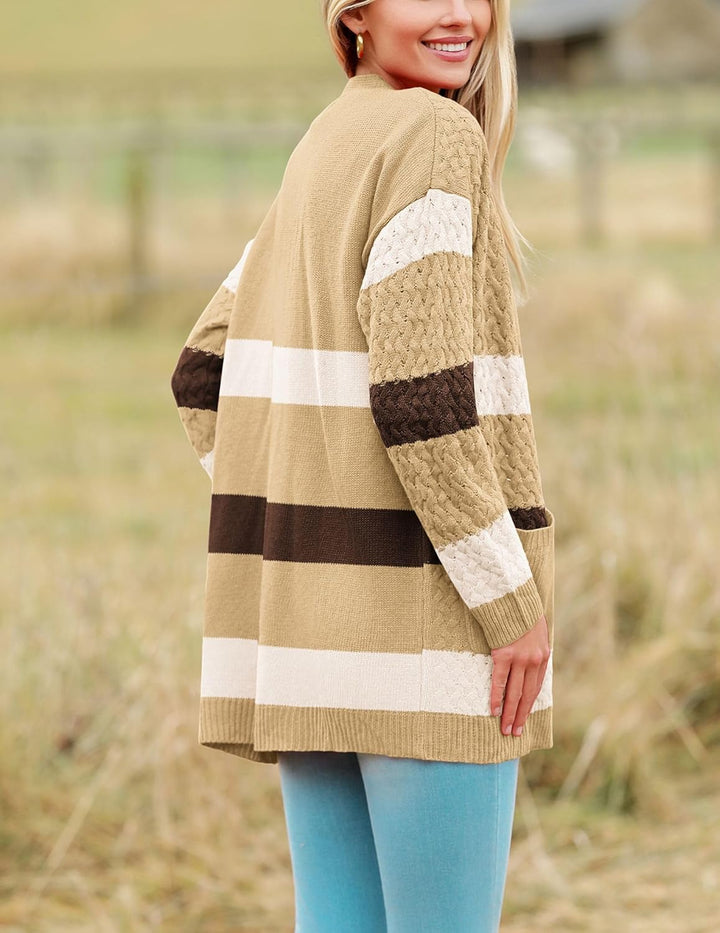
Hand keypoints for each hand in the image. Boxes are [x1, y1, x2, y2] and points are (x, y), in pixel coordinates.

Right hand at [490, 614, 549, 736]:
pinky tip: (494, 711)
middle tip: (514, 733)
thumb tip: (528, 666)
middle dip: (520, 716)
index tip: (524, 721)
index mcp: (542, 658)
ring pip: (514, 693)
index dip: (529, 707)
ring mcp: (518, 659)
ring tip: (505, 729)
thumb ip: (534, 650)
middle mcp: (533, 662)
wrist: (513, 599)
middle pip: (526, 695)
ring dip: (509, 713)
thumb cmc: (522, 615)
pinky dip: (496, 698)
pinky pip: (499, 681)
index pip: (535, 689)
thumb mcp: (536, 633)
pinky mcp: (503, 655)